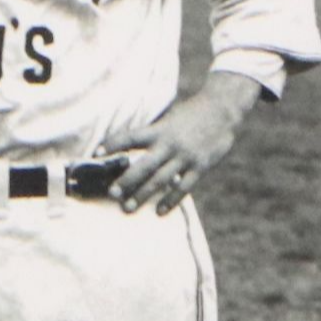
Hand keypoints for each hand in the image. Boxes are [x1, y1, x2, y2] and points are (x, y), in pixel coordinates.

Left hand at [98, 72, 260, 215]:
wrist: (223, 108)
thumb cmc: (192, 113)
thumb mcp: (169, 118)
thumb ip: (153, 133)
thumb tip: (130, 145)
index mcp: (160, 129)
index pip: (131, 137)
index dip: (113, 144)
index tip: (96, 153)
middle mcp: (170, 144)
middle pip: (144, 165)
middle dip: (127, 180)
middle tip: (111, 193)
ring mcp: (186, 156)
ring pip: (161, 180)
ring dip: (143, 195)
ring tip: (128, 207)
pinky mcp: (201, 166)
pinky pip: (183, 187)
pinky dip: (171, 200)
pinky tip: (159, 211)